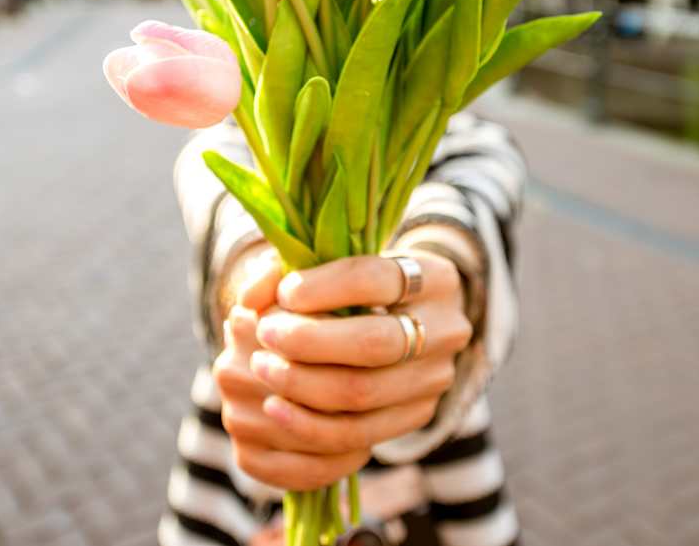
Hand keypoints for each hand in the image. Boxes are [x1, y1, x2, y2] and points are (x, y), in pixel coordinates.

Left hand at [212, 250, 471, 490]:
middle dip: (309, 341)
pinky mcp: (418, 415)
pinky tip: (275, 409)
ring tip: (262, 368)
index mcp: (435, 278)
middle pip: (374, 343)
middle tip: (266, 335)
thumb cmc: (360, 286)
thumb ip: (288, 271)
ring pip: (363, 393)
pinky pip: (359, 434)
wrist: (406, 322)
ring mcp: (436, 378)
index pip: (375, 278)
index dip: (323, 287)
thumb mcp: (335, 264)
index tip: (284, 293)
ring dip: (301, 384)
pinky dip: (308, 425)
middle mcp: (447, 329)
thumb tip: (250, 299)